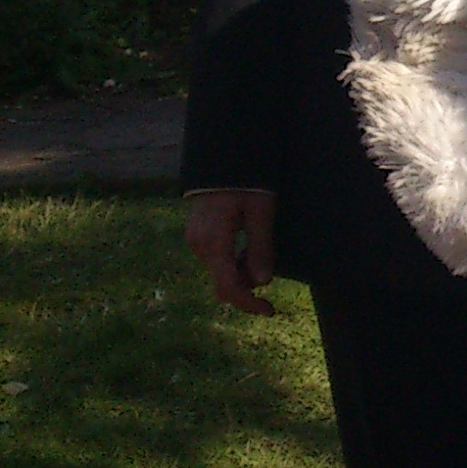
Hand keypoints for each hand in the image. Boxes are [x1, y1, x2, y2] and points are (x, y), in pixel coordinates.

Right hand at [185, 189, 278, 315]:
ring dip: (241, 275)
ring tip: (263, 257)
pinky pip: (215, 259)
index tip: (270, 311)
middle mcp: (199, 246)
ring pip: (219, 272)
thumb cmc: (246, 180)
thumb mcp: (261, 211)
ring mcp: (195, 240)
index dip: (249, 303)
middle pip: (222, 283)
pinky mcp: (198, 234)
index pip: (229, 287)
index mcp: (213, 243)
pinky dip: (233, 264)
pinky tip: (248, 252)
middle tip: (271, 285)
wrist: (223, 156)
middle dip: (247, 290)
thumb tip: (262, 282)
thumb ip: (260, 246)